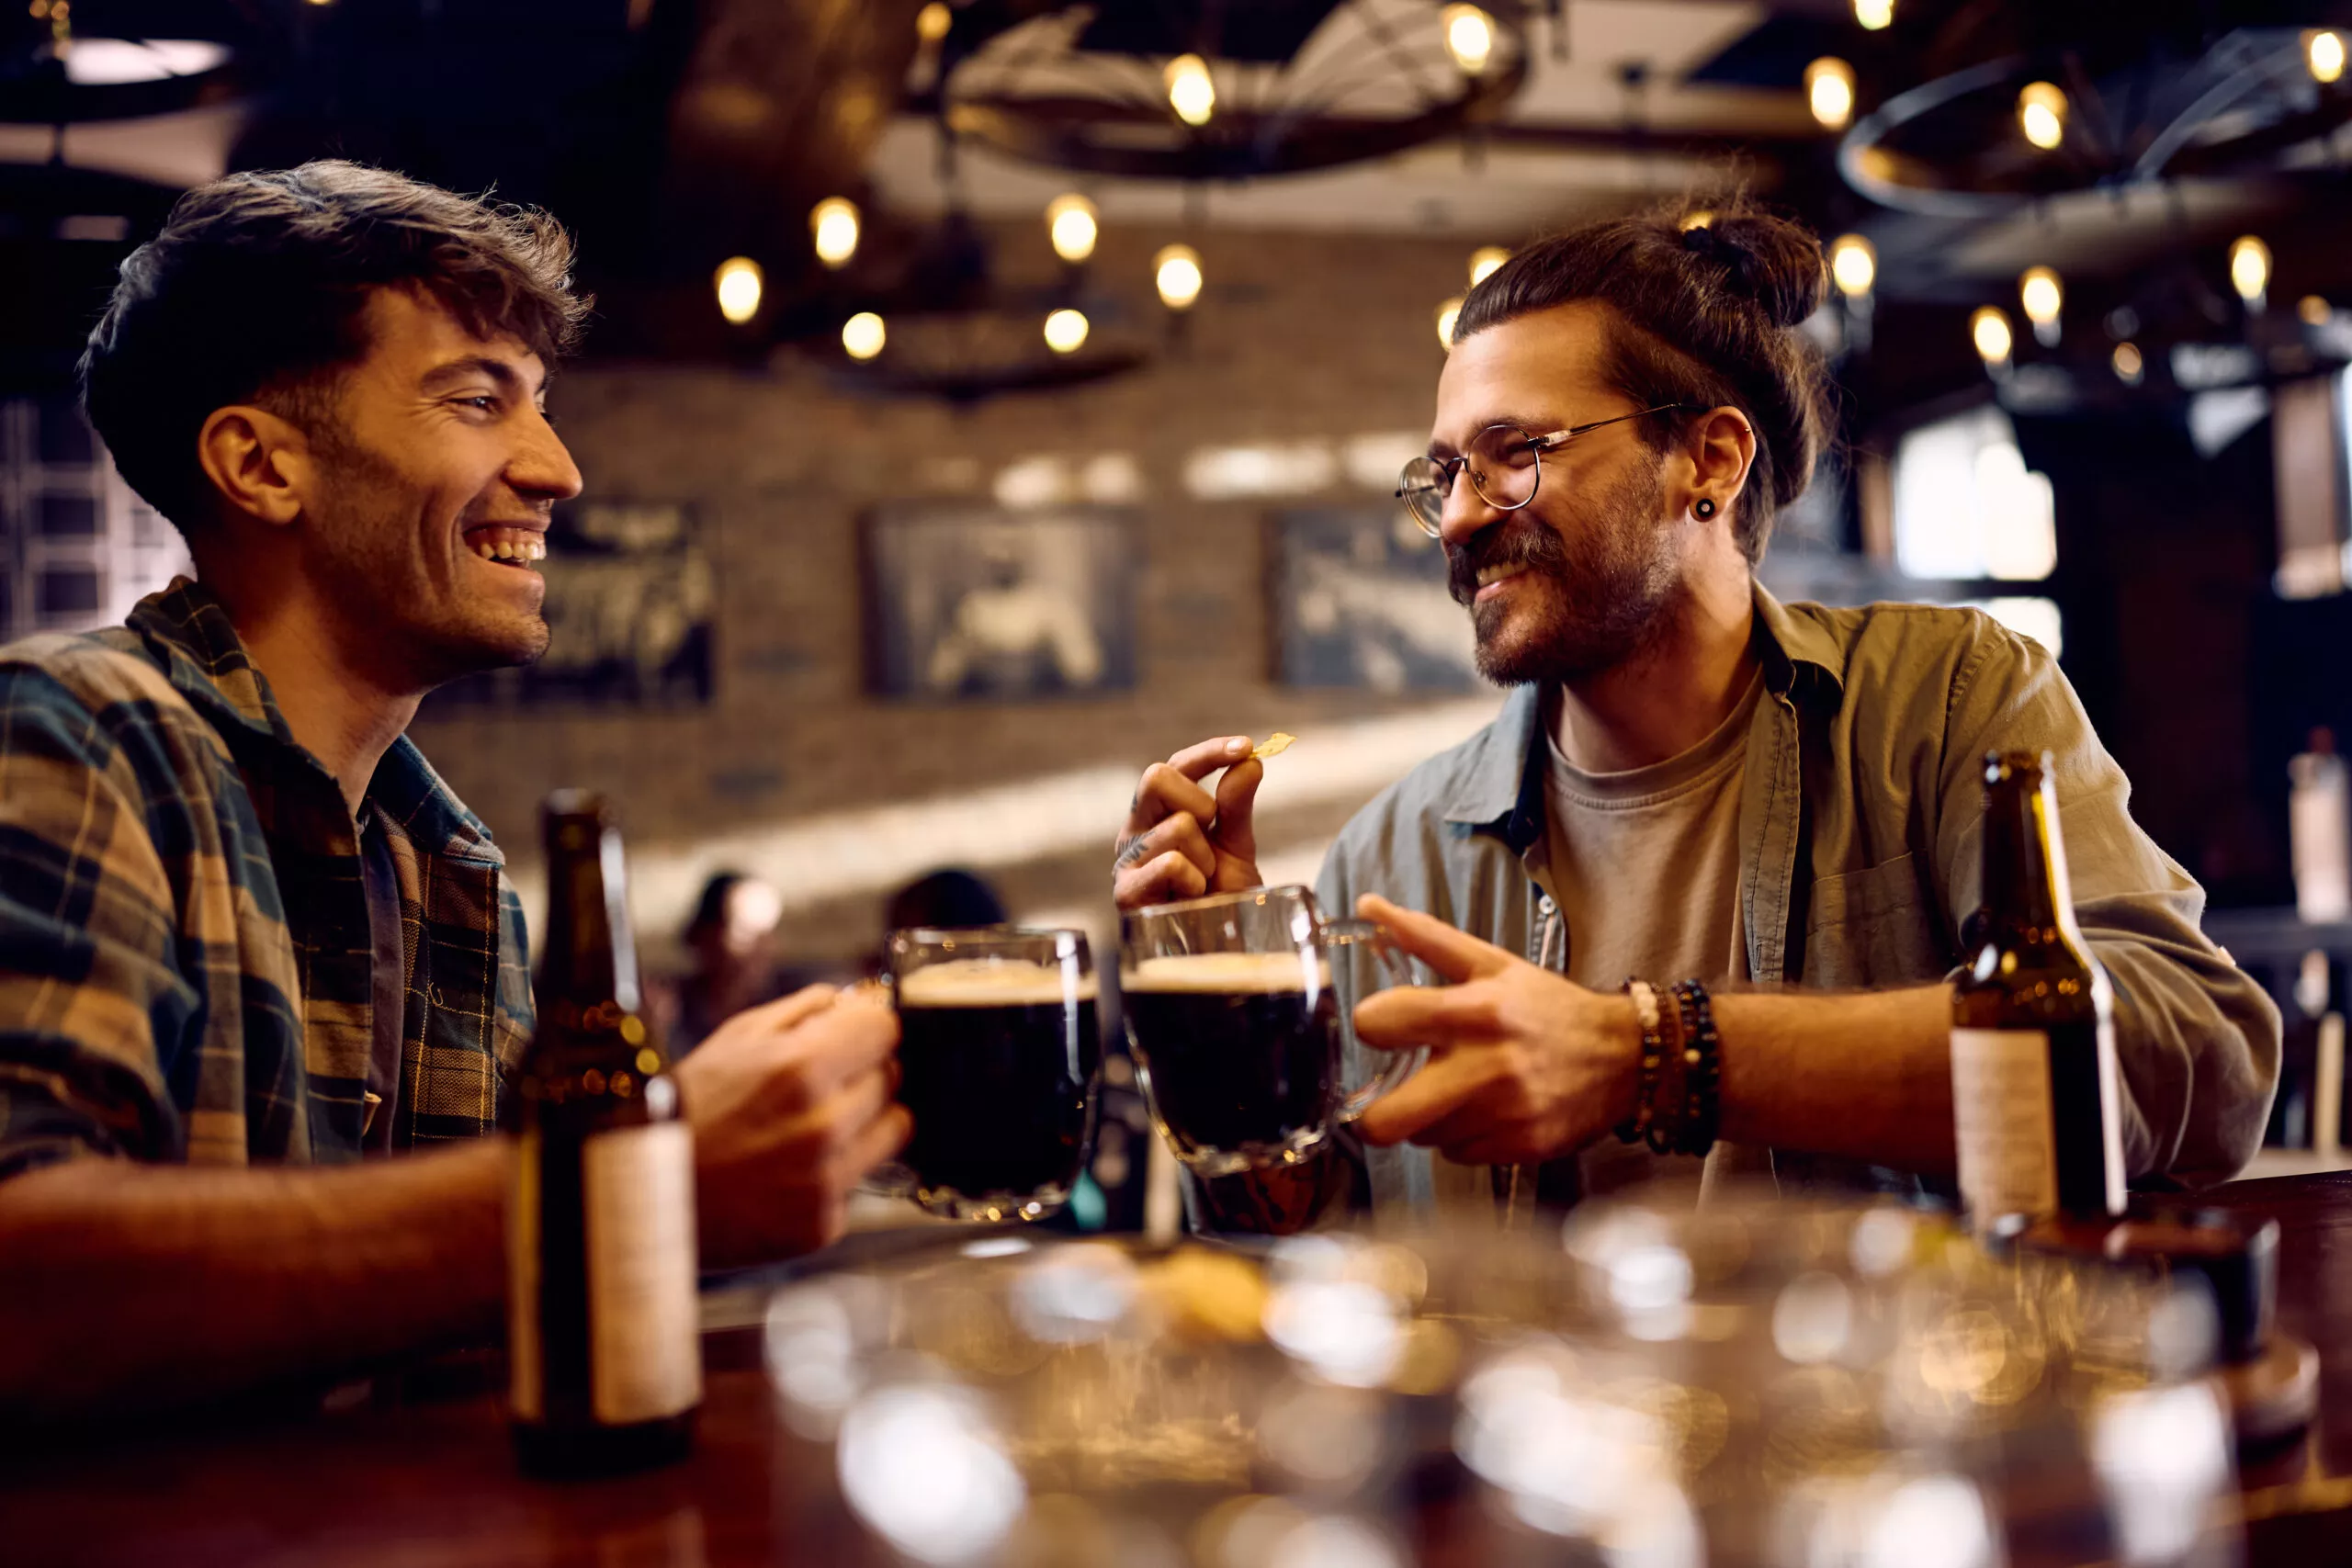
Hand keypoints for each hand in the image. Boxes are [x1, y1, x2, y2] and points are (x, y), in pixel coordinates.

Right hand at [672, 985, 907, 1266]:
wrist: (643, 1193)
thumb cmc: (686, 1109)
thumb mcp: (738, 1036)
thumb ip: (807, 1010)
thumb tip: (860, 1000)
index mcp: (800, 1068)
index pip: (885, 1029)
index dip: (867, 1030)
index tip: (853, 1038)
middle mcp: (822, 1126)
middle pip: (892, 1079)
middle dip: (863, 1074)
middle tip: (819, 1087)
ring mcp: (825, 1180)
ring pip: (894, 1131)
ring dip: (863, 1123)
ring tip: (809, 1128)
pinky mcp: (821, 1225)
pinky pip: (859, 1182)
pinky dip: (835, 1172)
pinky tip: (791, 1170)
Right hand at [1113, 736, 1264, 909]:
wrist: (1220, 949)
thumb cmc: (1220, 896)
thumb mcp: (1237, 847)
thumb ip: (1238, 806)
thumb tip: (1250, 762)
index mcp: (1158, 813)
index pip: (1176, 766)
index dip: (1210, 753)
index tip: (1246, 746)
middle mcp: (1136, 829)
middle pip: (1156, 776)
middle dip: (1201, 803)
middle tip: (1213, 836)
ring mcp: (1128, 860)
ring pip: (1177, 826)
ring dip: (1205, 857)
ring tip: (1202, 882)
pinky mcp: (1127, 892)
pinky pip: (1171, 863)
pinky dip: (1194, 880)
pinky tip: (1190, 898)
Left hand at [1347, 894, 1640, 1166]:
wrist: (1623, 1057)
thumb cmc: (1549, 1009)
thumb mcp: (1491, 964)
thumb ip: (1425, 936)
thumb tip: (1368, 905)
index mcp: (1473, 1012)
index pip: (1378, 1024)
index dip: (1369, 1026)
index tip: (1381, 1028)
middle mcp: (1485, 1067)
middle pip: (1387, 1119)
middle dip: (1373, 1112)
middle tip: (1384, 1096)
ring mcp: (1503, 1114)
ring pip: (1422, 1137)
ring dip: (1425, 1119)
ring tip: (1449, 1094)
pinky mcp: (1520, 1148)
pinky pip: (1457, 1155)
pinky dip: (1460, 1137)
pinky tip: (1480, 1112)